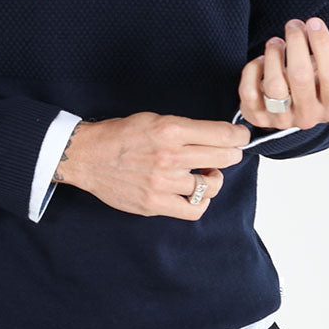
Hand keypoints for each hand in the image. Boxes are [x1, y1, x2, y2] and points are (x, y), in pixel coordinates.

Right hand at [55, 111, 248, 220]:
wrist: (87, 156)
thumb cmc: (119, 135)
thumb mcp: (152, 118)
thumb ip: (183, 128)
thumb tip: (214, 135)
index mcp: (170, 130)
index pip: (222, 134)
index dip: (238, 135)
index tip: (241, 136)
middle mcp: (170, 157)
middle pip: (224, 158)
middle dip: (232, 154)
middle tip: (230, 152)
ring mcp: (163, 183)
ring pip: (211, 186)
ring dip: (214, 179)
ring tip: (205, 174)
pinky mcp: (155, 204)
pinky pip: (193, 210)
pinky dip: (200, 202)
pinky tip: (194, 193)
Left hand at [238, 18, 328, 130]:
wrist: (300, 102)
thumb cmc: (325, 81)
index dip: (322, 45)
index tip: (314, 22)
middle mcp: (309, 117)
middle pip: (300, 77)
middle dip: (296, 43)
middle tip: (294, 25)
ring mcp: (281, 119)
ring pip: (273, 86)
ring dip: (274, 55)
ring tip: (277, 41)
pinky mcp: (257, 116)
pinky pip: (248, 91)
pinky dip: (253, 69)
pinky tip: (262, 60)